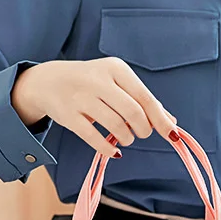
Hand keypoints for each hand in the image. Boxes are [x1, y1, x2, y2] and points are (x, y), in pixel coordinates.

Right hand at [11, 58, 176, 158]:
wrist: (48, 81)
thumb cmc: (92, 83)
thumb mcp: (118, 83)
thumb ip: (143, 101)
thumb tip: (172, 123)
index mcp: (115, 69)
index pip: (145, 97)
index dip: (160, 119)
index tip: (172, 135)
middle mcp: (98, 80)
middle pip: (133, 113)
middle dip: (143, 130)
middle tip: (140, 134)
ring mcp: (81, 98)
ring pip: (116, 126)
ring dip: (127, 138)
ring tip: (125, 138)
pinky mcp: (68, 115)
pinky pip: (94, 138)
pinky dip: (108, 148)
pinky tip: (114, 150)